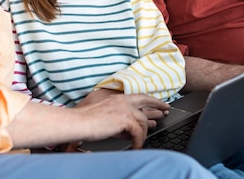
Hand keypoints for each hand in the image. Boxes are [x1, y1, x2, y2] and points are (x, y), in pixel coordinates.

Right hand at [7, 94, 169, 149]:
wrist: (77, 123)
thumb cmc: (85, 122)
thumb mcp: (106, 119)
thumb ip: (119, 122)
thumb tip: (130, 130)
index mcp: (117, 98)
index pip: (139, 96)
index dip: (151, 100)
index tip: (160, 103)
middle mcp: (122, 100)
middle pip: (146, 101)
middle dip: (158, 106)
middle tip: (166, 111)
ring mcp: (124, 108)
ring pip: (143, 121)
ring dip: (143, 133)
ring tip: (141, 142)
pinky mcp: (124, 119)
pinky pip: (138, 132)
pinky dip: (138, 141)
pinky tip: (136, 147)